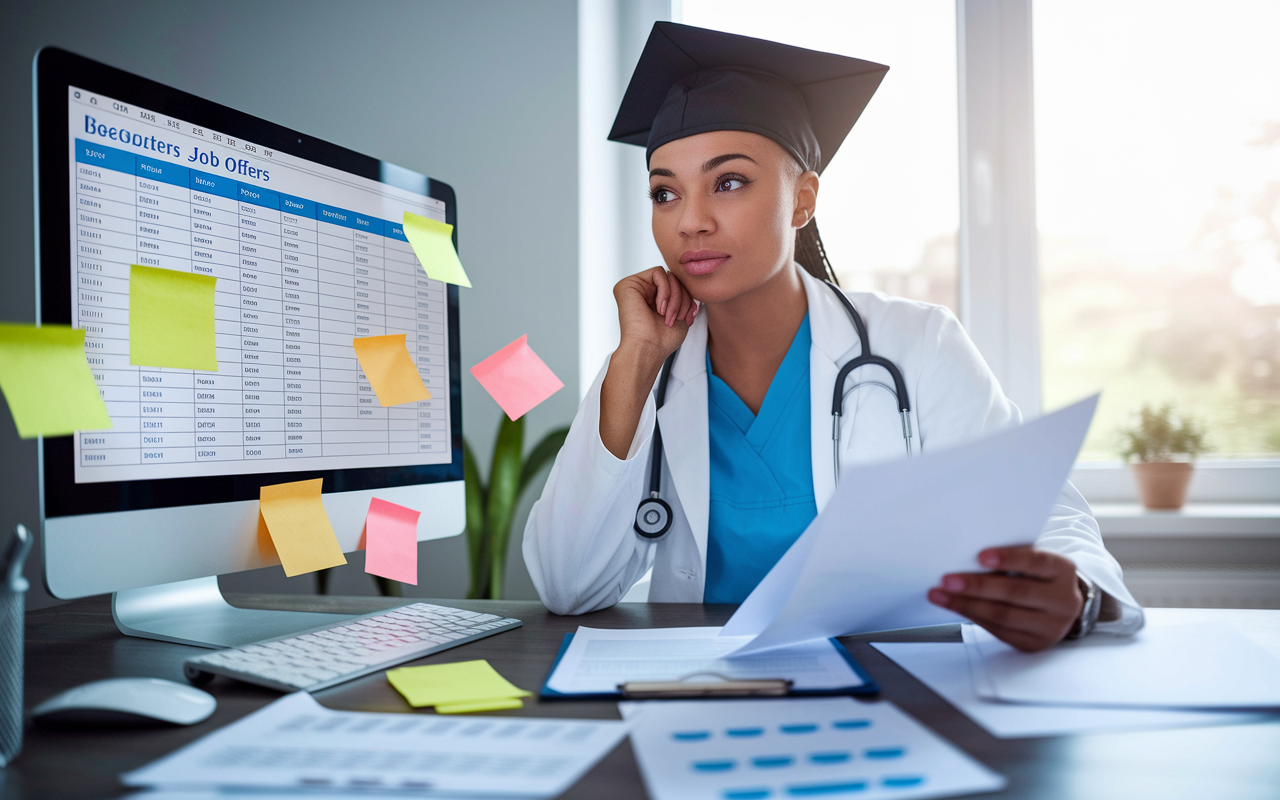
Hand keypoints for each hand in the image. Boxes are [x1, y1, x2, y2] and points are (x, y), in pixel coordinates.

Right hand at [613, 266, 698, 361]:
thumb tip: (685, 281)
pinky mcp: (628, 284)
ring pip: (668, 276)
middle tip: (677, 318)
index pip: (677, 287)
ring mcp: (634, 287)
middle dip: (682, 299)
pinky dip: (666, 291)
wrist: (648, 349)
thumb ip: (682, 296)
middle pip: (674, 280)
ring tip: (668, 316)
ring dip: (675, 297)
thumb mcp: (681, 314)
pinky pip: (658, 273)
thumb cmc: (662, 340)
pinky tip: (659, 308)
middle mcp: (642, 292)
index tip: (687, 319)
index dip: (687, 300)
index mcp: (652, 299)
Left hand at [927, 546, 1083, 651]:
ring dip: (966, 604)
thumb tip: (966, 557)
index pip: (1037, 561)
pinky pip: (998, 630)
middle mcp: (1064, 600)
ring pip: (1003, 615)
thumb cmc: (1038, 576)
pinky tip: (954, 606)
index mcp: (1063, 570)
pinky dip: (972, 616)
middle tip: (947, 580)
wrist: (1060, 606)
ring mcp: (1051, 626)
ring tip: (940, 595)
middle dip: (977, 586)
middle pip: (1016, 592)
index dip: (1009, 558)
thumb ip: (1011, 559)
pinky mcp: (1034, 643)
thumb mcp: (1034, 562)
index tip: (980, 556)